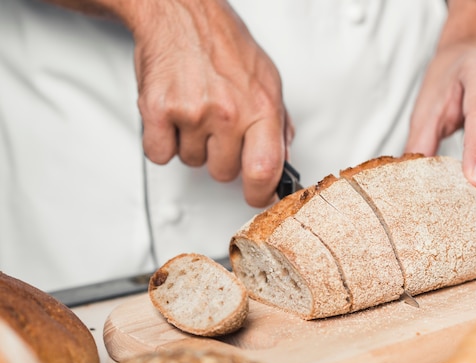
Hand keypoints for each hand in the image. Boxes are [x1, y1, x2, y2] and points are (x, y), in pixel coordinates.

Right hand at [129, 0, 292, 206]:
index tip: (257, 196)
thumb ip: (278, 124)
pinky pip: (161, 154)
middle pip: (224, 173)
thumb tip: (281, 162)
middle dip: (222, 158)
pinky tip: (175, 117)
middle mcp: (229, 112)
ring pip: (193, 163)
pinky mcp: (159, 111)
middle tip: (218, 128)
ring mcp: (193, 113)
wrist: (181, 13)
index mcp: (261, 107)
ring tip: (196, 111)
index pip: (265, 170)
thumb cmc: (224, 45)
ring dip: (193, 145)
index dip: (260, 192)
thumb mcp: (268, 80)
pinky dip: (164, 141)